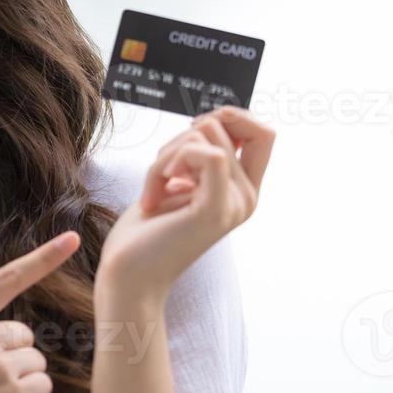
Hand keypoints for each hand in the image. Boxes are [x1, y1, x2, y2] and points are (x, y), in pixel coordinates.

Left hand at [97, 105, 274, 308]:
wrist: (129, 276)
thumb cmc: (145, 231)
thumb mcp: (178, 182)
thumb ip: (199, 156)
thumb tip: (212, 119)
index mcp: (242, 190)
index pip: (264, 133)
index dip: (232, 116)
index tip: (193, 130)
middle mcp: (247, 197)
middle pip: (224, 125)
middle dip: (181, 136)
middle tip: (163, 173)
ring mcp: (235, 204)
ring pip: (205, 134)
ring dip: (164, 156)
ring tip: (154, 192)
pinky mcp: (216, 210)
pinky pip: (204, 154)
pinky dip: (166, 165)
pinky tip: (154, 196)